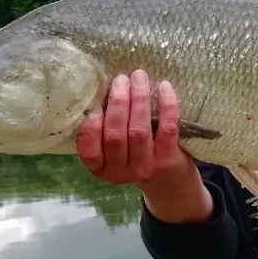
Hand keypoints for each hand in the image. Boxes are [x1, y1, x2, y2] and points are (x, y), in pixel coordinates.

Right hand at [76, 69, 212, 221]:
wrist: (167, 181)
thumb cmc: (132, 156)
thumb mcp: (111, 151)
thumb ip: (103, 130)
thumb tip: (102, 90)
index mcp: (100, 169)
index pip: (89, 151)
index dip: (91, 126)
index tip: (96, 103)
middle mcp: (120, 172)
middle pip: (116, 135)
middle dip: (117, 103)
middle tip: (120, 80)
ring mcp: (145, 167)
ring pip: (139, 131)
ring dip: (138, 99)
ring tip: (138, 77)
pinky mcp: (168, 160)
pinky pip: (167, 129)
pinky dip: (166, 106)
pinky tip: (163, 87)